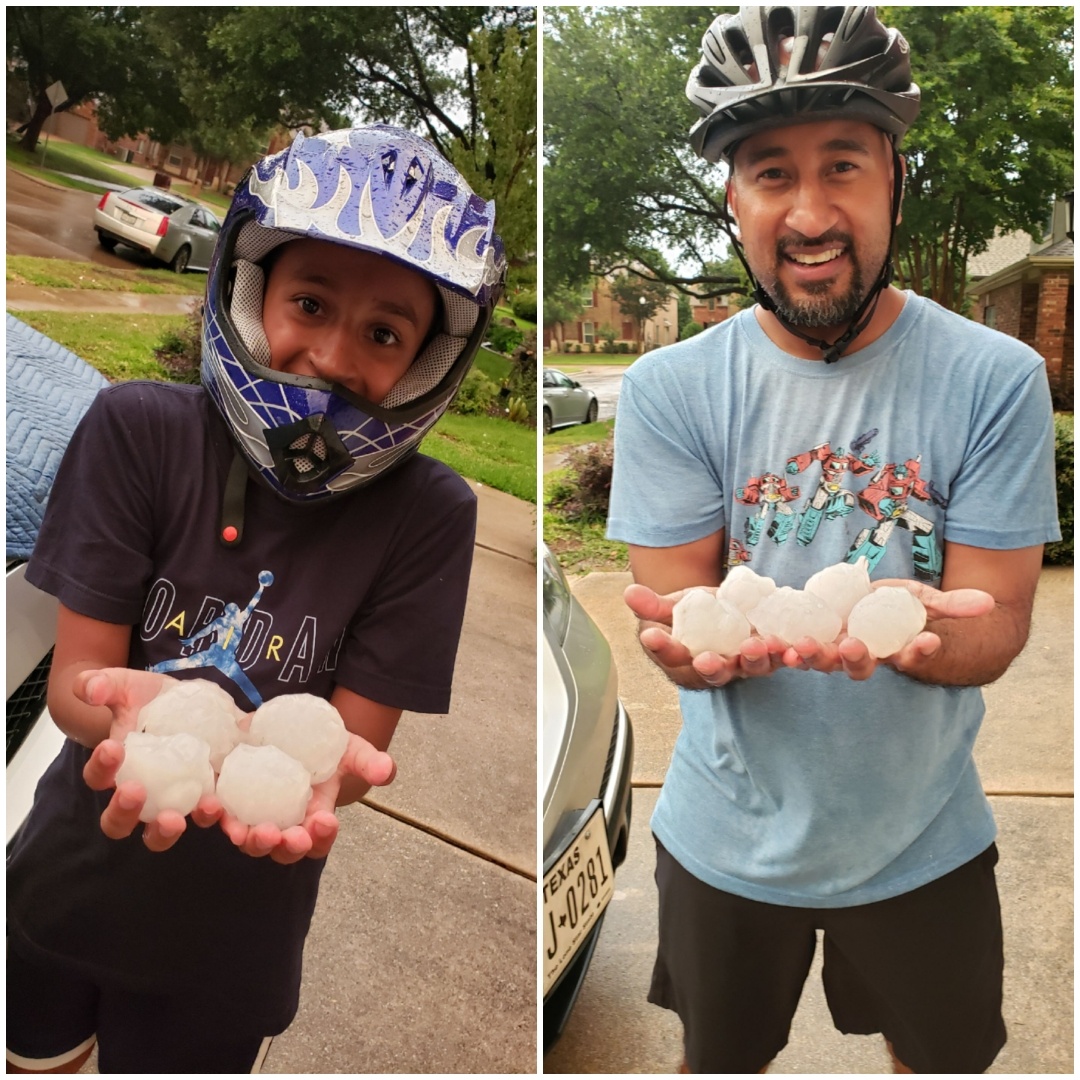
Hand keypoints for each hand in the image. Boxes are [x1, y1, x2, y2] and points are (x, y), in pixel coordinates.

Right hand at [75, 668, 223, 849]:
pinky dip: (226, 824)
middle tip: (136, 792)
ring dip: (177, 826)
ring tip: (201, 807)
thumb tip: (90, 689)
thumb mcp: (125, 685)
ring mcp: (177, 798)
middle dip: (126, 813)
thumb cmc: (148, 699)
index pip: (98, 778)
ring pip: (167, 828)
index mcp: (117, 769)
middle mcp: (143, 794)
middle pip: (123, 820)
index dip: (101, 768)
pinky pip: (216, 819)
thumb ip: (102, 685)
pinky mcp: (212, 794)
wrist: (190, 703)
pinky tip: (237, 821)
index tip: (112, 746)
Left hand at [220, 731, 395, 864]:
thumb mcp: (350, 749)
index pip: (318, 838)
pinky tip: (210, 805)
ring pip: (247, 838)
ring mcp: (252, 813)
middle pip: (281, 847)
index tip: (324, 820)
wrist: (283, 727)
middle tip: (282, 835)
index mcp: (314, 817)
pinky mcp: (225, 797)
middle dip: (282, 846)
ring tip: (244, 831)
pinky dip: (211, 814)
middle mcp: (283, 822)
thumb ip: (369, 761)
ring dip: (246, 838)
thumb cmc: (322, 745)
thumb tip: (388, 771)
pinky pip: (216, 813)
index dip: (320, 836)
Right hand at [624, 584, 787, 688]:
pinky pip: (780, 658)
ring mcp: (744, 665)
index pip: (669, 655)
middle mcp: (714, 669)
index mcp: (684, 660)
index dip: (660, 647)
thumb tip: (628, 592)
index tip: (651, 634)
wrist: (724, 614)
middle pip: (712, 672)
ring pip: (749, 668)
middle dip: (711, 666)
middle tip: (705, 658)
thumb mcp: (672, 607)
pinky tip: (792, 646)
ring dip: (754, 659)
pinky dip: (787, 654)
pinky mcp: (769, 656)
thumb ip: (652, 604)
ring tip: (755, 644)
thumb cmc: (693, 615)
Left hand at [780, 579, 995, 679]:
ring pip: (819, 660)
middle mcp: (861, 657)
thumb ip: (954, 606)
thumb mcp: (928, 602)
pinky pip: (788, 647)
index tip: (927, 640)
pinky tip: (763, 642)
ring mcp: (831, 649)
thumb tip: (988, 603)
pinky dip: (776, 647)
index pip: (911, 656)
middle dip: (853, 657)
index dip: (920, 652)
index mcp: (893, 651)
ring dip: (808, 656)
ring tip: (797, 647)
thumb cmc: (902, 609)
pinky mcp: (806, 637)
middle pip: (857, 665)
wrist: (868, 609)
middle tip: (850, 645)